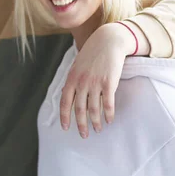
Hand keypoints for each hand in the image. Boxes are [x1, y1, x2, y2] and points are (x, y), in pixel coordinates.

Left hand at [59, 22, 140, 137]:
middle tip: (84, 135)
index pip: (65, 102)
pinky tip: (110, 120)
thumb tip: (70, 95)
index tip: (66, 128)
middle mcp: (81, 82)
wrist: (108, 40)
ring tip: (98, 129)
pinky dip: (108, 114)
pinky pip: (107, 103)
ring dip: (96, 122)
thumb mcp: (77, 65)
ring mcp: (95, 83)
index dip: (65, 116)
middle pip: (79, 109)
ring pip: (93, 109)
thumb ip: (73, 80)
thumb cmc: (92, 53)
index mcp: (71, 78)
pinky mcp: (109, 82)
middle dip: (81, 124)